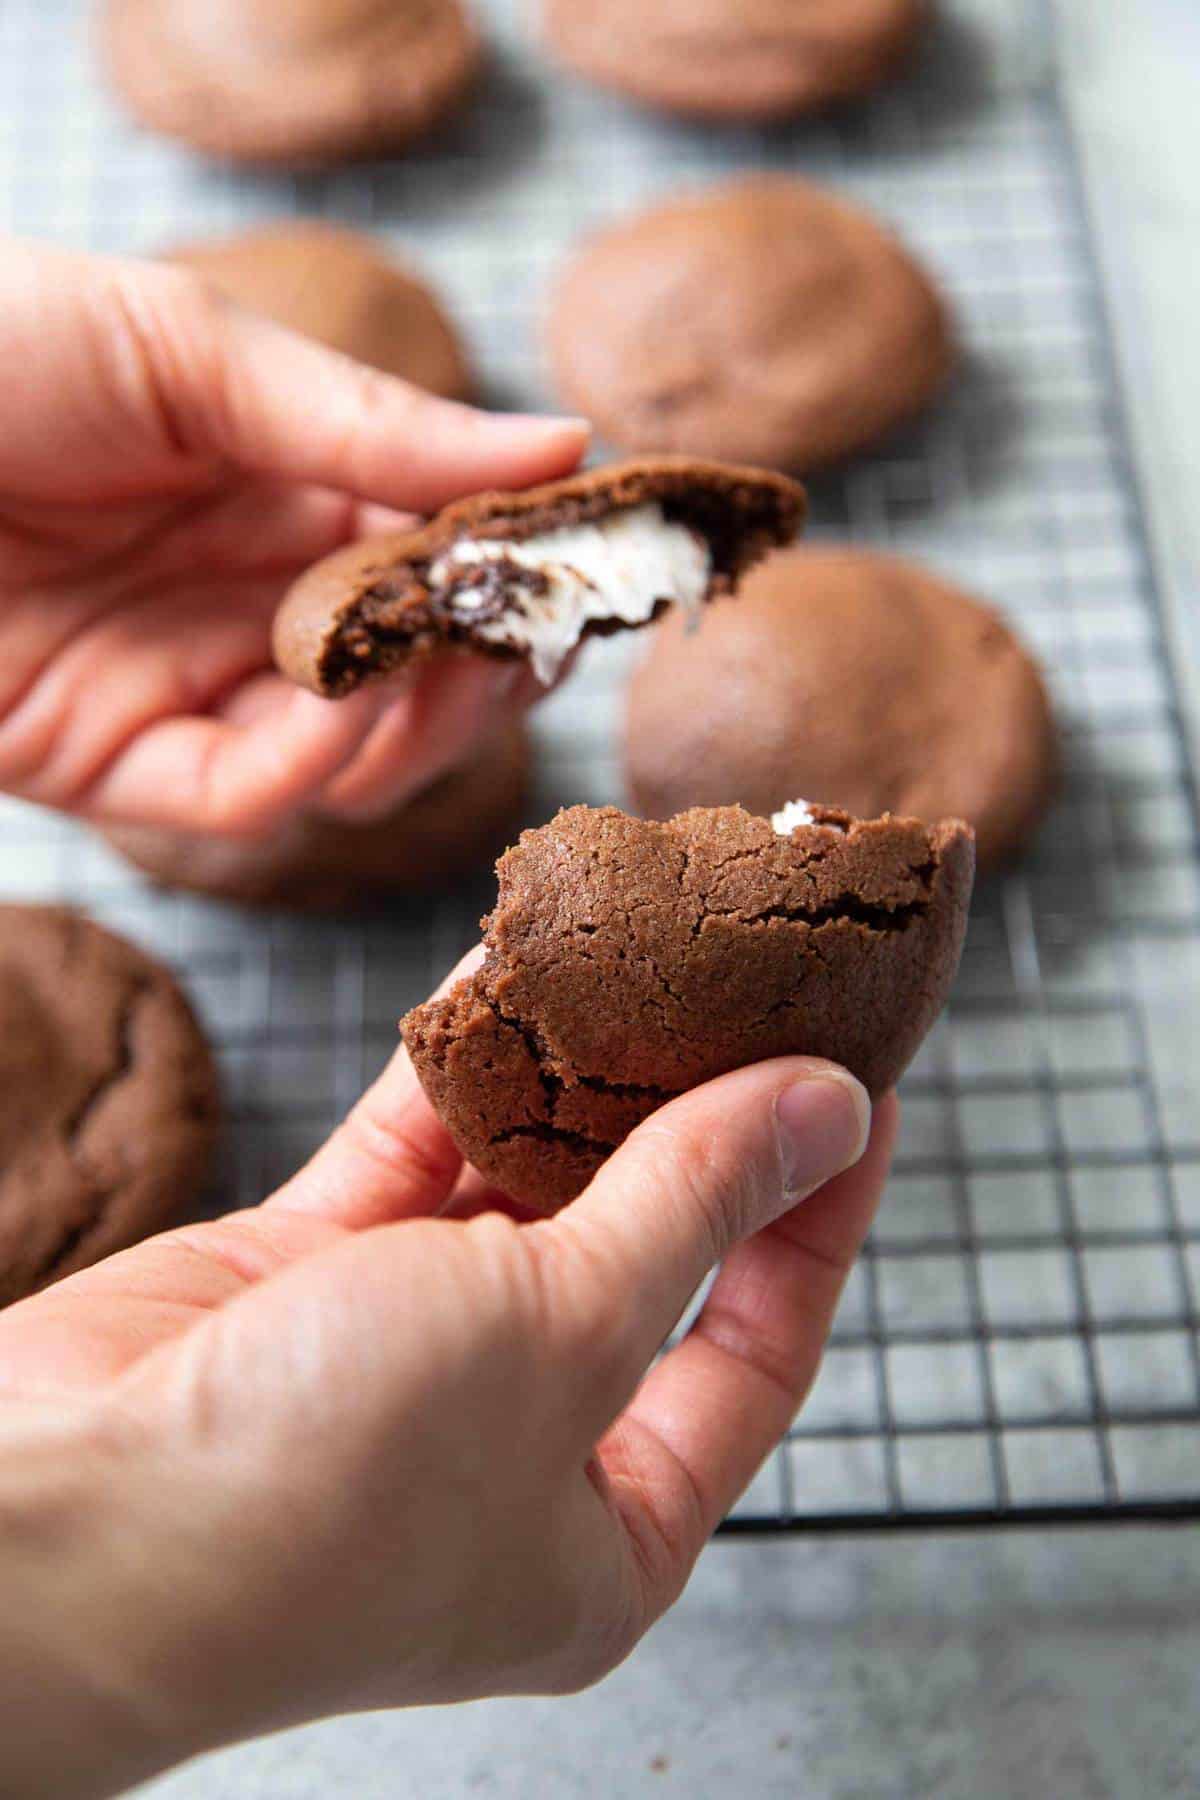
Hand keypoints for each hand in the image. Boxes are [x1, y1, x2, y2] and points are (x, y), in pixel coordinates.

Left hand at [0, 238, 585, 833]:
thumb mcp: (187, 350)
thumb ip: (368, 423)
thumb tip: (562, 445)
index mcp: (272, 487)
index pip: (432, 554)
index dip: (511, 568)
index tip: (583, 565)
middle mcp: (242, 597)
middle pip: (411, 673)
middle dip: (485, 664)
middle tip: (528, 636)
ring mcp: (182, 684)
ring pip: (350, 753)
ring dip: (418, 727)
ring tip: (443, 667)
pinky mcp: (110, 763)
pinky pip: (243, 795)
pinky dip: (311, 771)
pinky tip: (337, 716)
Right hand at [0, 952, 895, 1798]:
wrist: (61, 1522)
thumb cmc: (338, 1488)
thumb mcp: (564, 1337)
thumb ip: (692, 1207)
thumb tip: (822, 1112)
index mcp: (609, 1529)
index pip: (762, 1345)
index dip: (820, 1209)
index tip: (863, 1083)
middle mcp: (517, 1445)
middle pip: (645, 1252)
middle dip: (697, 1122)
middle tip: (756, 993)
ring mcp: (407, 1356)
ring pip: (521, 1187)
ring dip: (574, 1075)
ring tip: (648, 954)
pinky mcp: (308, 1277)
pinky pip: (410, 1150)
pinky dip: (458, 1064)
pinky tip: (510, 966)